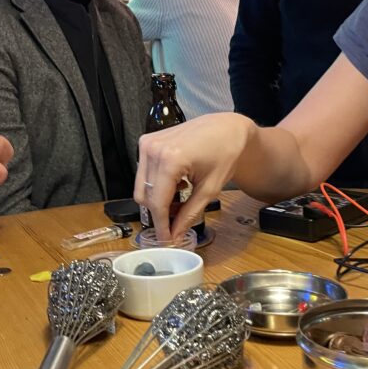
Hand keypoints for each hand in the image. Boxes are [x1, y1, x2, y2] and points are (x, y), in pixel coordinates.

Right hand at [135, 113, 254, 241]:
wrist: (226, 128)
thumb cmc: (224, 153)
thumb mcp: (210, 189)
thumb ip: (189, 214)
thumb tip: (175, 234)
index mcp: (170, 159)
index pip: (157, 203)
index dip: (161, 226)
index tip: (166, 240)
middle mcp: (153, 149)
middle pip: (144, 196)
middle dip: (159, 213)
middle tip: (176, 221)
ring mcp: (147, 143)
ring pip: (141, 186)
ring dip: (157, 199)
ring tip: (179, 199)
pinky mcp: (147, 141)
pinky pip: (143, 173)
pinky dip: (156, 184)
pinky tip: (175, 183)